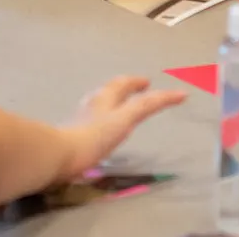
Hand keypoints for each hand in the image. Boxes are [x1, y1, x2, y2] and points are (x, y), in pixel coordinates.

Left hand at [59, 76, 185, 178]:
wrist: (59, 154)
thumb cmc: (94, 136)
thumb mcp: (125, 119)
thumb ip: (147, 105)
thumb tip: (179, 92)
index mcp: (106, 96)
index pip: (127, 84)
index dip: (143, 84)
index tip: (153, 83)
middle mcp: (93, 102)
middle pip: (112, 89)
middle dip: (127, 87)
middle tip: (140, 87)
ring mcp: (82, 116)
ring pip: (101, 100)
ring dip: (115, 99)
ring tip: (123, 103)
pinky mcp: (75, 131)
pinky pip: (94, 116)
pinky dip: (105, 114)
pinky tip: (102, 125)